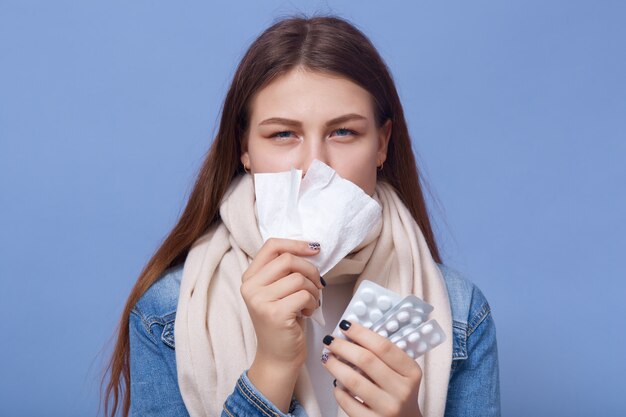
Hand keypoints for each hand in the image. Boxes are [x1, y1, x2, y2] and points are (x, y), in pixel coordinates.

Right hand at [240, 238, 323, 366]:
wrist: (278, 357)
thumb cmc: (283, 322)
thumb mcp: (277, 290)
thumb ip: (284, 270)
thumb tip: (310, 249)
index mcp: (250, 277)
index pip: (272, 246)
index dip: (296, 244)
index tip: (314, 249)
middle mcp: (250, 287)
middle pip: (288, 259)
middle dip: (310, 269)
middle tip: (317, 284)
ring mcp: (260, 301)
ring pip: (299, 278)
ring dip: (313, 290)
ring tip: (310, 302)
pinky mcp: (275, 313)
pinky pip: (304, 294)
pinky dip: (313, 303)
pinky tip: (308, 312)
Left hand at [321, 320, 422, 416]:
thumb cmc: (399, 392)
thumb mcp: (403, 372)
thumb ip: (385, 355)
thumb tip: (351, 334)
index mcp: (411, 372)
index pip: (383, 347)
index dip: (361, 333)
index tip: (345, 326)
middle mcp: (402, 390)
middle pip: (366, 361)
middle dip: (343, 347)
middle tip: (330, 340)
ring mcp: (388, 408)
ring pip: (353, 381)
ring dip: (335, 366)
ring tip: (327, 358)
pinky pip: (347, 402)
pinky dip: (338, 390)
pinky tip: (336, 383)